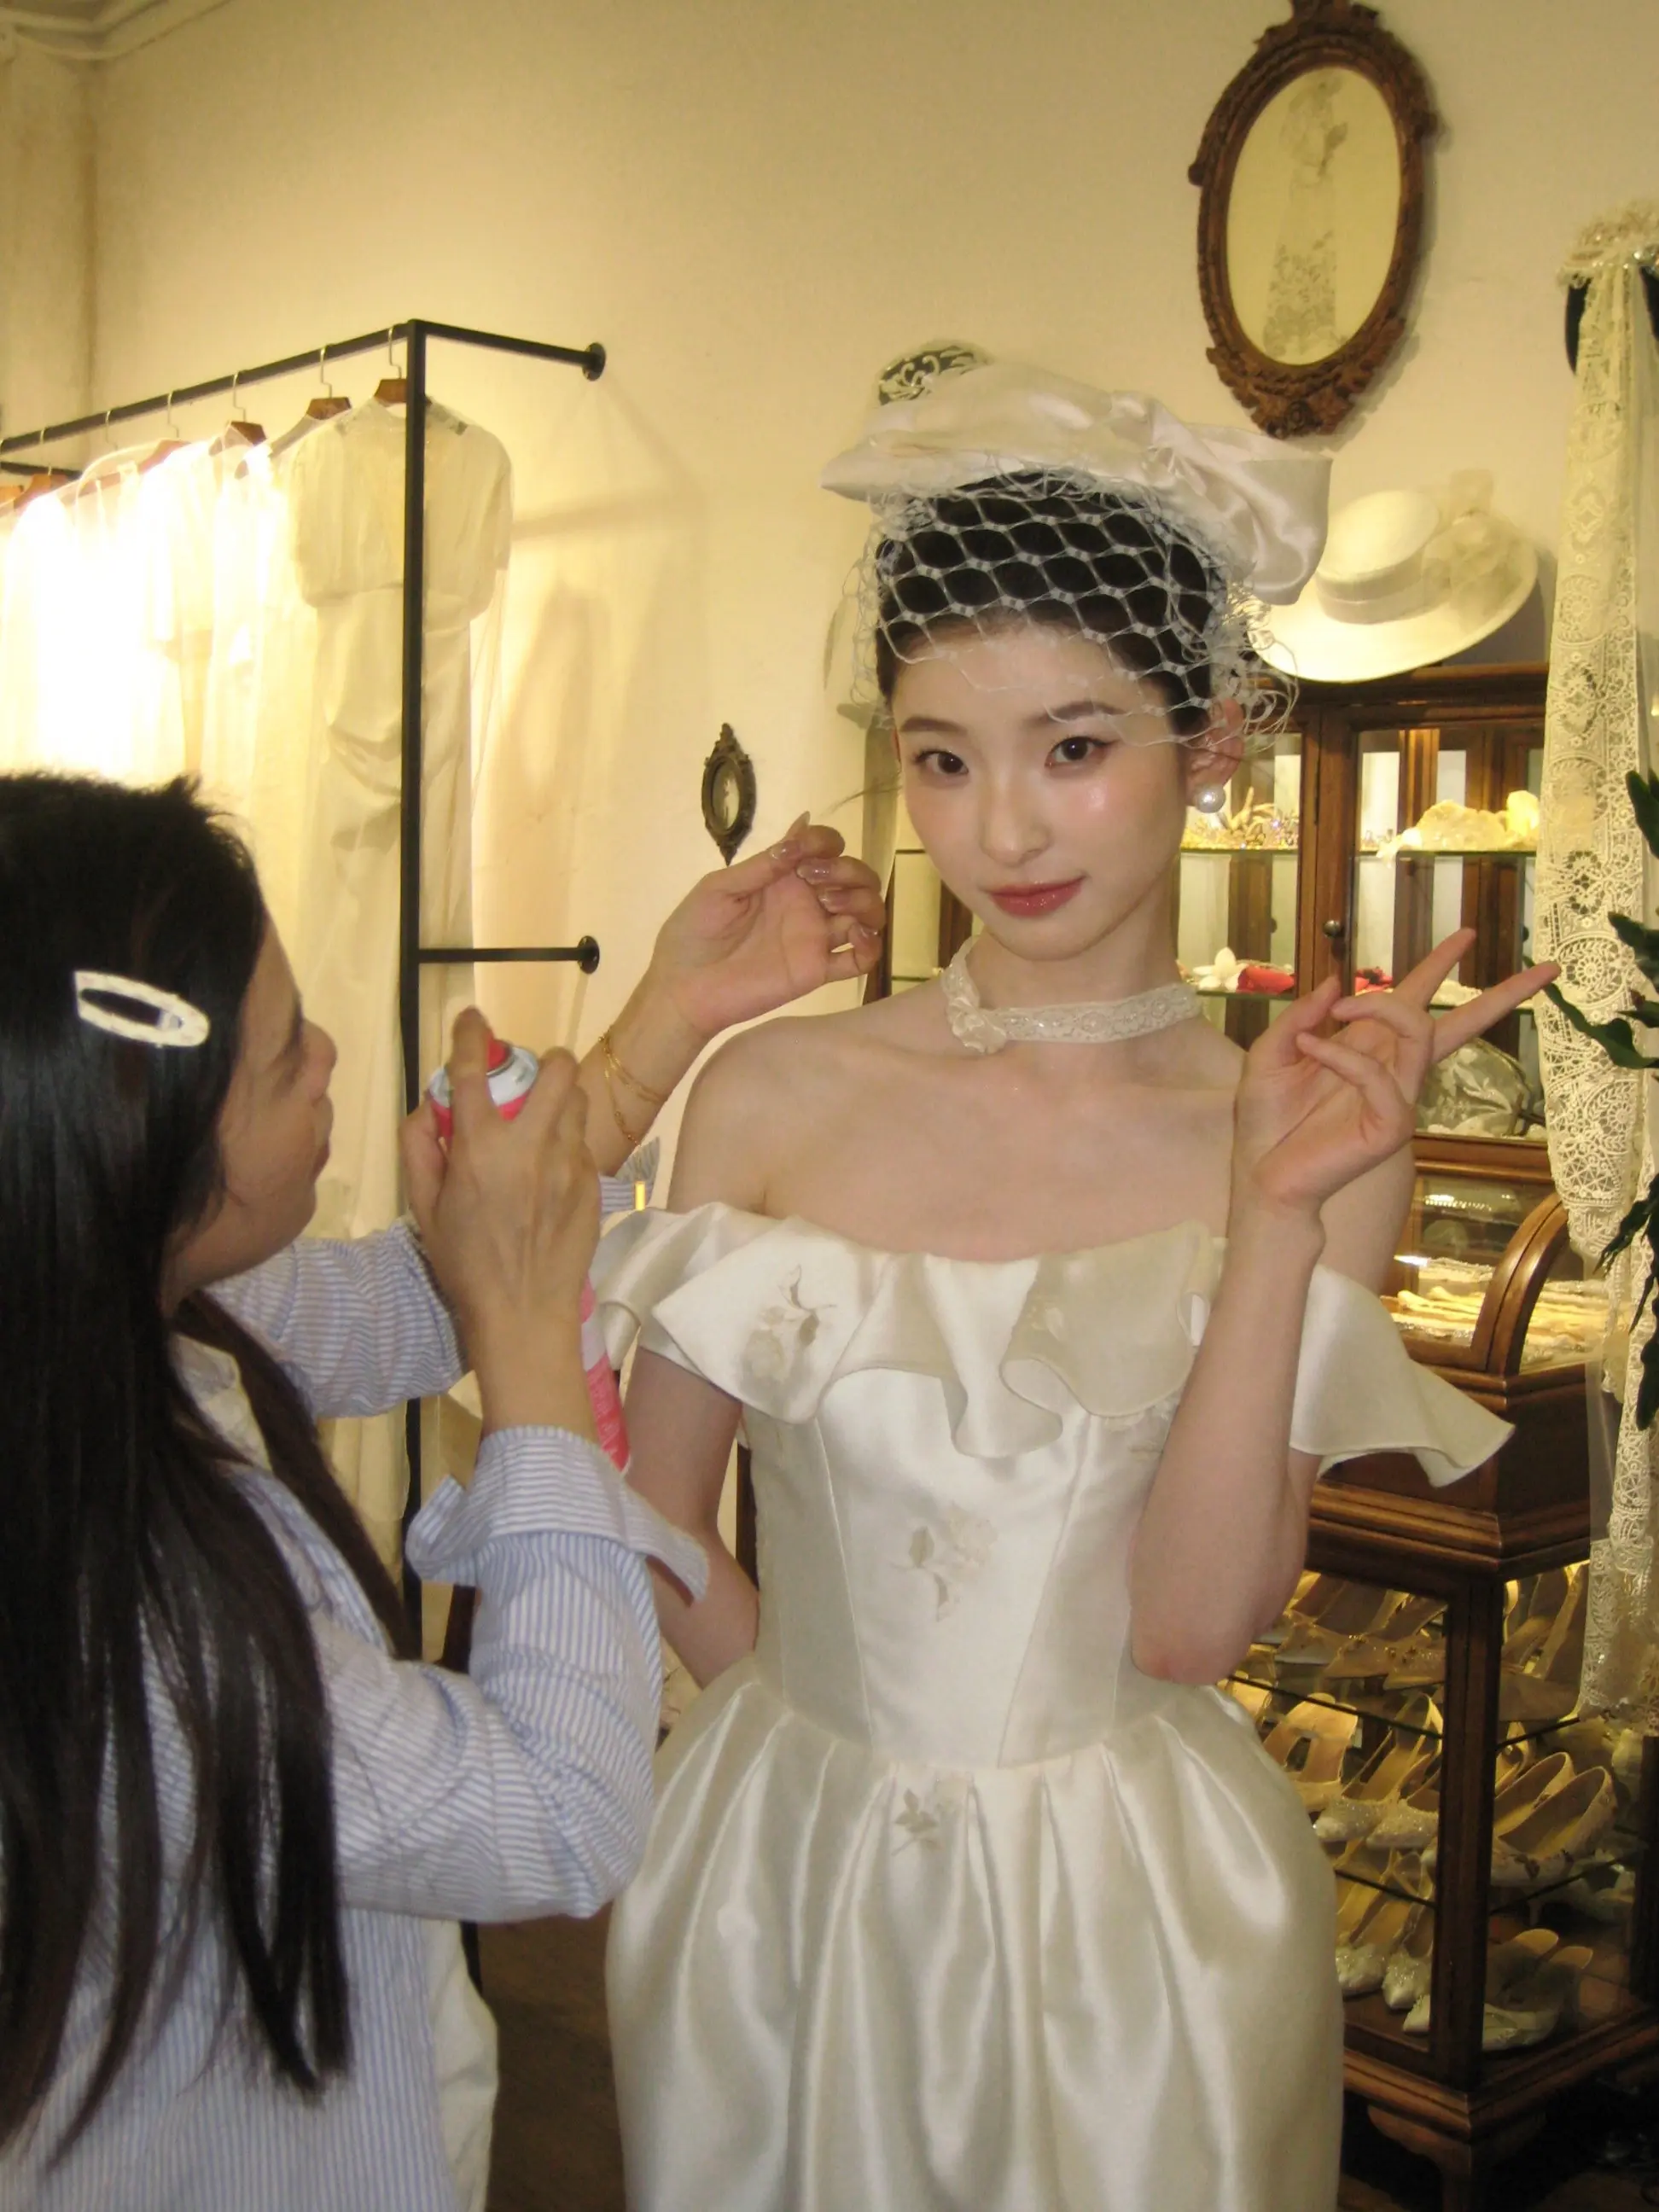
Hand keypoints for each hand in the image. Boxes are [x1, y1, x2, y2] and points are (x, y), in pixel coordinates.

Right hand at [401, 1009, 599, 1355]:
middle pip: (557, 1069)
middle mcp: (529, 1145)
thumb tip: (428, 1110)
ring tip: (546, 1119)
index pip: (471, 1071)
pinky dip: (568, 1142)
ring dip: (562, 1098)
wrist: (523, 1312)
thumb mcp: (425, 1210)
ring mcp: (568, 1163)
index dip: (470, 1034)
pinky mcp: (592, 1184)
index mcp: (479, 1148)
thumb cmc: (465, 1265)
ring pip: (579, 1100)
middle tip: (533, 1075)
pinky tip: (553, 1169)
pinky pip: (584, 1143)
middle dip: (547, 1059)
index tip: (472, 1017)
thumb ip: (419, 1151)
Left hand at [646, 816, 884, 1042]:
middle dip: (849, 870)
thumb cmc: (693, 932)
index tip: (802, 856)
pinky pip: (861, 960)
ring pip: (868, 913)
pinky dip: (871, 946)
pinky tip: (855, 937)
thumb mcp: (720, 887)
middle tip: (815, 884)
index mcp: (784, 877)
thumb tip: (803, 821)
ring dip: (863, 902)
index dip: (826, 842)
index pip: (826, 847)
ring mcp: (815, 936)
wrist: (683, 987)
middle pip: (858, 876)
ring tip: (831, 908)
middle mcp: (807, 902)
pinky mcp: (817, 970)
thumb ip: (764, 863)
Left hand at [1231, 931, 1557, 1221]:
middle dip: (1502, 995)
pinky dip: (1342, 1054)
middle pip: (1458, 1023)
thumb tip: (1338, 980)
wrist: (1263, 1175)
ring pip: (1420, 1033)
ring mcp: (1398, 1098)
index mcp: (1369, 1049)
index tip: (1466, 934)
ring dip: (1379, 1006)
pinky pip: (1378, 1074)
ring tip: (1339, 1007)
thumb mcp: (1273, 1053)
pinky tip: (1312, 1049)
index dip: (1439, 966)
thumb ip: (1302, 1017)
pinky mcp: (1391, 1125)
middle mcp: (1393, 1070)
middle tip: (1546, 967)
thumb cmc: (1268, 1120)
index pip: (1415, 1001)